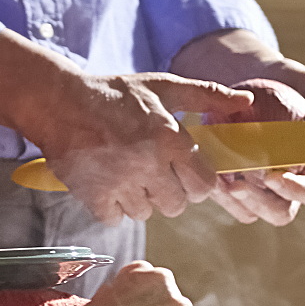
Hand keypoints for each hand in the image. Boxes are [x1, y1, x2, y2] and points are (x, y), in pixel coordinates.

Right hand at [34, 71, 253, 224]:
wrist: (58, 100)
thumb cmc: (115, 93)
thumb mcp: (163, 86)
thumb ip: (207, 94)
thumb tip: (246, 100)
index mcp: (169, 137)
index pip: (205, 186)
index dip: (197, 181)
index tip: (184, 171)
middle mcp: (148, 163)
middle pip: (177, 205)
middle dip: (169, 192)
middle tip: (153, 171)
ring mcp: (119, 182)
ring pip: (146, 214)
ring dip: (139, 199)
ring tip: (126, 172)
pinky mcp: (92, 196)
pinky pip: (116, 218)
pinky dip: (112, 206)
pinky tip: (107, 181)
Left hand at [171, 30, 304, 225]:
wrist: (245, 75)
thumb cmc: (284, 78)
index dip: (296, 190)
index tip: (273, 175)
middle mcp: (287, 182)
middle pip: (280, 212)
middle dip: (261, 202)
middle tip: (238, 183)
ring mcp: (259, 187)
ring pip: (251, 211)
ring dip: (235, 200)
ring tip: (218, 177)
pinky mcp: (231, 182)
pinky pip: (226, 200)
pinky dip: (216, 191)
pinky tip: (205, 169)